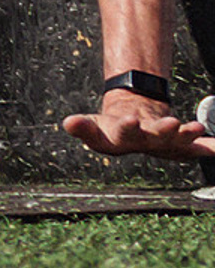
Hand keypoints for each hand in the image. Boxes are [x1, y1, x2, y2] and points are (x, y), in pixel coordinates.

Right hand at [61, 92, 214, 161]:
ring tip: (197, 127)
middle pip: (156, 139)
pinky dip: (211, 148)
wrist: (133, 129)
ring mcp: (167, 144)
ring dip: (188, 134)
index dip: (127, 128)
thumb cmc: (110, 129)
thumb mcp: (92, 127)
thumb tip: (68, 124)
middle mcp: (147, 144)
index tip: (130, 119)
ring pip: (179, 141)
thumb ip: (81, 127)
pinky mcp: (183, 143)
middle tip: (172, 123)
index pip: (124, 134)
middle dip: (164, 131)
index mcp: (122, 140)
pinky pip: (200, 147)